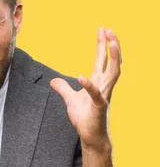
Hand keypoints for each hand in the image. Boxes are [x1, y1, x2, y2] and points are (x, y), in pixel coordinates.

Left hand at [50, 27, 121, 150]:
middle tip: (109, 30)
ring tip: (111, 43)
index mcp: (99, 83)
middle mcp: (104, 86)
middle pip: (111, 62)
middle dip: (112, 45)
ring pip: (113, 74)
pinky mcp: (99, 107)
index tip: (103, 29)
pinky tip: (82, 76)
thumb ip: (63, 88)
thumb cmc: (84, 118)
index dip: (102, 44)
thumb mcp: (70, 100)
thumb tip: (53, 80)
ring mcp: (103, 96)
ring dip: (113, 58)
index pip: (102, 60)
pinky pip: (96, 94)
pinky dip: (89, 85)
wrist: (90, 136)